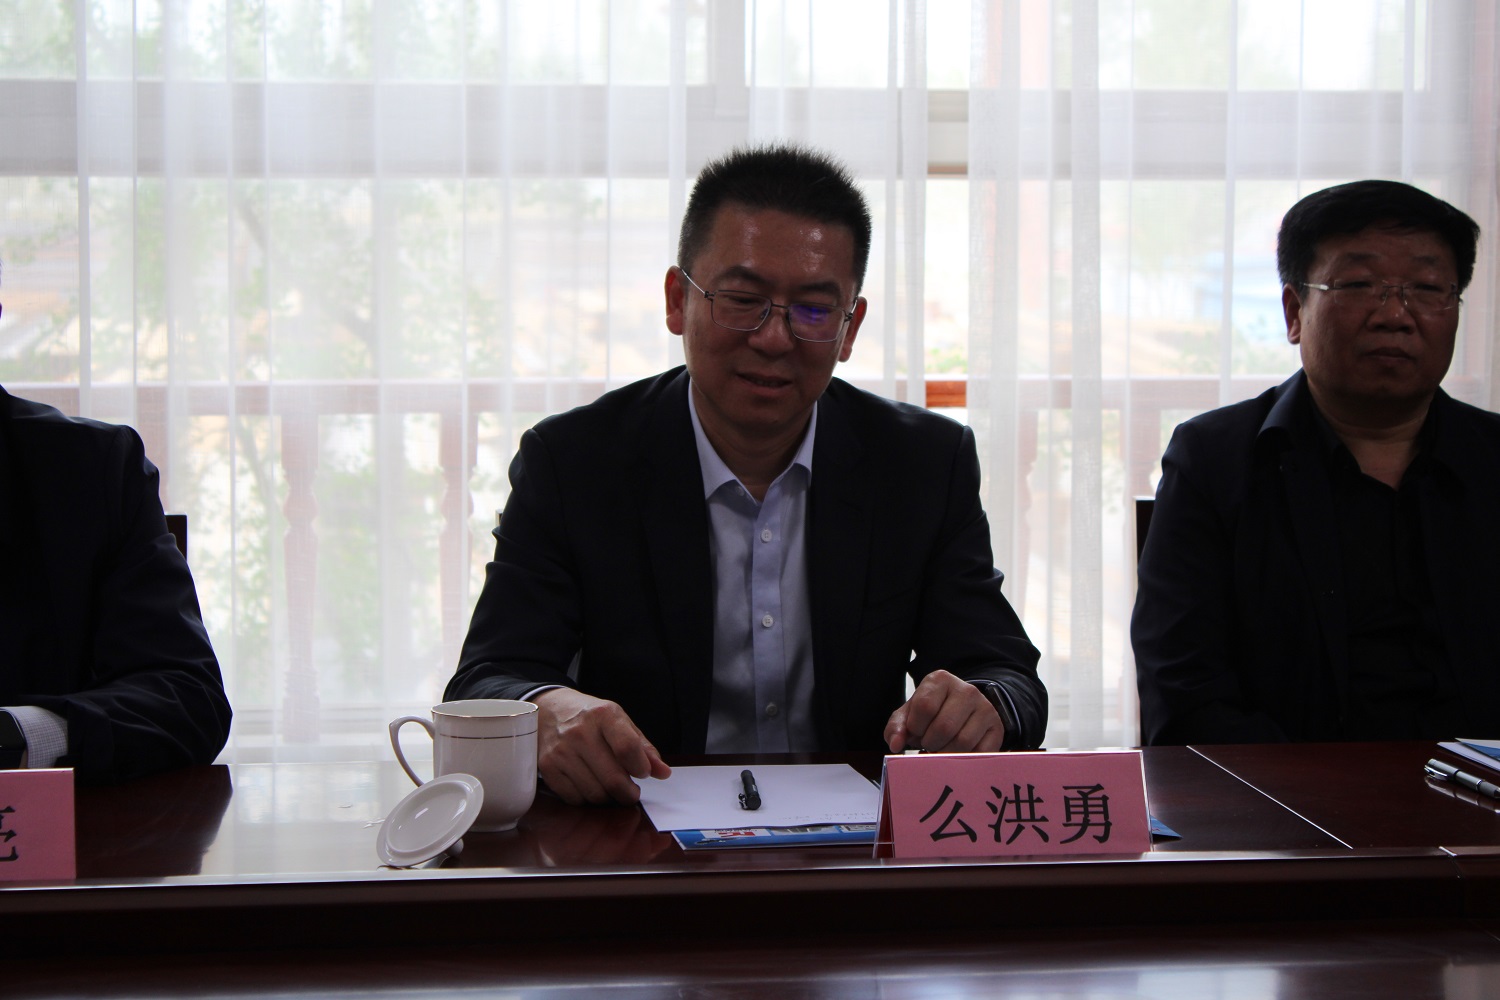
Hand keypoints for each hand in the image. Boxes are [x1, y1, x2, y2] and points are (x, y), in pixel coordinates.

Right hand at [532, 688, 671, 804]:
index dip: (641, 768)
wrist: (550, 710)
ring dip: (609, 798)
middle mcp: (580, 732)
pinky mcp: (547, 767)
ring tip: (611, 788)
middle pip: (613, 778)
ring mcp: (561, 751)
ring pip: (595, 793)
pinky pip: (575, 798)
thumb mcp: (619, 721)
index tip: (643, 773)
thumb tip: (663, 773)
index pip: (628, 749)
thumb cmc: (590, 718)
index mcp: (603, 715)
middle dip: (629, 793)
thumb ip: (643, 747)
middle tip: (631, 792)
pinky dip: (588, 800)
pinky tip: (591, 786)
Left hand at [883, 670, 1004, 752]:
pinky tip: (957, 753)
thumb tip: (896, 745)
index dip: (916, 727)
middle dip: (930, 743)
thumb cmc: (932, 713)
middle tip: (928, 743)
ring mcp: (985, 708)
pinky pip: (978, 753)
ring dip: (946, 752)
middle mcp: (966, 690)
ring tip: (942, 747)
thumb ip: (897, 727)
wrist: (965, 711)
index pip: (924, 707)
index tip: (916, 731)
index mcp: (940, 680)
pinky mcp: (997, 728)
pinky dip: (963, 760)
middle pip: (943, 727)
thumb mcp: (910, 714)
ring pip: (962, 742)